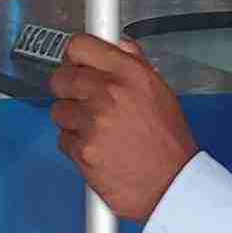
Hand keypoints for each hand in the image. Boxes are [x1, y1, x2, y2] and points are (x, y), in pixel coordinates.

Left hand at [50, 36, 199, 224]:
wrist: (171, 186)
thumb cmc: (169, 143)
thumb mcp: (161, 92)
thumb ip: (136, 65)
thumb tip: (119, 46)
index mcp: (130, 74)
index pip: (79, 46)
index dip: (75, 57)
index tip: (76, 64)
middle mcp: (109, 93)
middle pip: (61, 78)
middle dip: (69, 89)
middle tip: (84, 100)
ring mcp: (92, 123)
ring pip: (59, 111)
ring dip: (73, 120)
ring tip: (98, 131)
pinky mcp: (82, 150)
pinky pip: (63, 139)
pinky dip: (76, 145)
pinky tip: (99, 149)